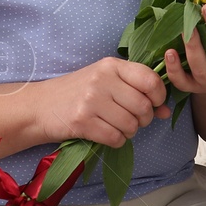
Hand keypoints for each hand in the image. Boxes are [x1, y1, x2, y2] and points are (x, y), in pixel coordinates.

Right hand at [34, 57, 170, 148]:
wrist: (40, 106)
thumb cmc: (78, 92)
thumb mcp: (107, 82)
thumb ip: (137, 91)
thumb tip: (166, 111)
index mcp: (111, 65)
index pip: (150, 80)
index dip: (159, 96)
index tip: (154, 104)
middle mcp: (102, 79)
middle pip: (143, 106)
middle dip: (143, 119)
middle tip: (132, 119)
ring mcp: (91, 100)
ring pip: (131, 125)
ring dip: (129, 132)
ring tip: (117, 126)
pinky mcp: (81, 122)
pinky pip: (115, 138)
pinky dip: (116, 140)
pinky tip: (106, 133)